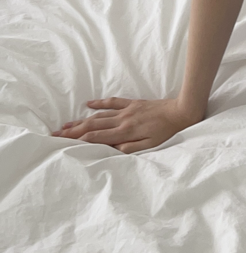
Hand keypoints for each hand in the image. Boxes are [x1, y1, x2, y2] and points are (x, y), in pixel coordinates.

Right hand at [50, 96, 200, 152]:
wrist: (183, 110)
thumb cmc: (168, 132)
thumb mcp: (151, 146)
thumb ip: (130, 148)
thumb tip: (110, 150)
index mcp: (125, 132)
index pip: (96, 137)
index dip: (77, 140)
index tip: (62, 144)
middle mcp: (122, 120)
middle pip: (92, 125)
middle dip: (72, 131)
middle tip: (55, 135)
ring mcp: (127, 110)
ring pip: (98, 115)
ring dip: (81, 120)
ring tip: (65, 124)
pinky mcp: (133, 103)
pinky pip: (112, 102)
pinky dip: (99, 103)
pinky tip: (88, 104)